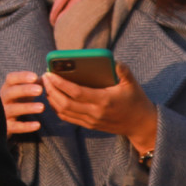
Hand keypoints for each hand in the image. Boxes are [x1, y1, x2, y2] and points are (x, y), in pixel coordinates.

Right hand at [0, 71, 44, 135]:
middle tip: (40, 90)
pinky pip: (15, 127)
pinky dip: (26, 126)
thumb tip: (47, 77)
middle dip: (24, 90)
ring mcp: (3, 113)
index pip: (11, 79)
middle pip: (10, 92)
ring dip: (27, 107)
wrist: (2, 122)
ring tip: (42, 107)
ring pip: (12, 109)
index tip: (35, 77)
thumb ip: (34, 84)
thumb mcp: (23, 92)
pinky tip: (37, 125)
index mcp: (7, 88)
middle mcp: (3, 99)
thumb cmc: (17, 102)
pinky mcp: (6, 127)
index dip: (21, 77)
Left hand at [42, 62, 157, 152]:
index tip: (50, 73)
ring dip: (52, 99)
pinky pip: (68, 118)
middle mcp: (95, 112)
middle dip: (51, 90)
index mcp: (104, 100)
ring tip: (46, 85)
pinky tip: (53, 97)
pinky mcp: (89, 126)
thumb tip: (113, 60)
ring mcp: (91, 121)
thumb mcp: (132, 83)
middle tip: (44, 77)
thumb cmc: (136, 100)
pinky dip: (57, 108)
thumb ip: (123, 71)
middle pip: (65, 103)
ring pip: (64, 112)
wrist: (142, 125)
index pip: (76, 92)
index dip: (60, 83)